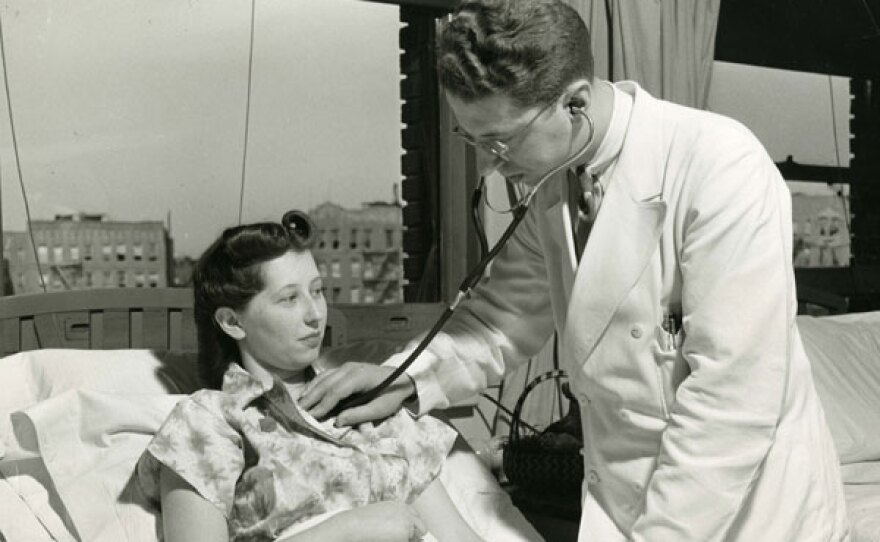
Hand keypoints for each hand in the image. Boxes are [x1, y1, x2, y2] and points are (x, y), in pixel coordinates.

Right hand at [282, 501, 426, 541]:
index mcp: (399, 505)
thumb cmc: (361, 523)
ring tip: (386, 537)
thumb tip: (412, 534)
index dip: (413, 528)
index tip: (410, 535)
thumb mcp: (381, 517)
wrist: (353, 525)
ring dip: (407, 539)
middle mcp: (406, 510)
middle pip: (421, 528)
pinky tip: (386, 539)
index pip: (416, 517)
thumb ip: (395, 521)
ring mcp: (407, 520)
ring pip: (416, 537)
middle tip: (399, 538)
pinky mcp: (405, 532)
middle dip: (415, 536)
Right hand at [299, 362, 414, 425]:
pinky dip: (315, 384)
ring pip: (324, 378)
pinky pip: (326, 376)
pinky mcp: (344, 369)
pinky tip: (308, 393)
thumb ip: (359, 415)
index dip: (323, 404)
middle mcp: (350, 369)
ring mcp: (346, 367)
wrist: (402, 378)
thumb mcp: (380, 409)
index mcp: (360, 377)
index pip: (336, 391)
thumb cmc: (391, 395)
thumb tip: (337, 422)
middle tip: (299, 412)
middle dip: (312, 398)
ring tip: (299, 404)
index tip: (312, 417)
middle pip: (326, 383)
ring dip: (311, 391)